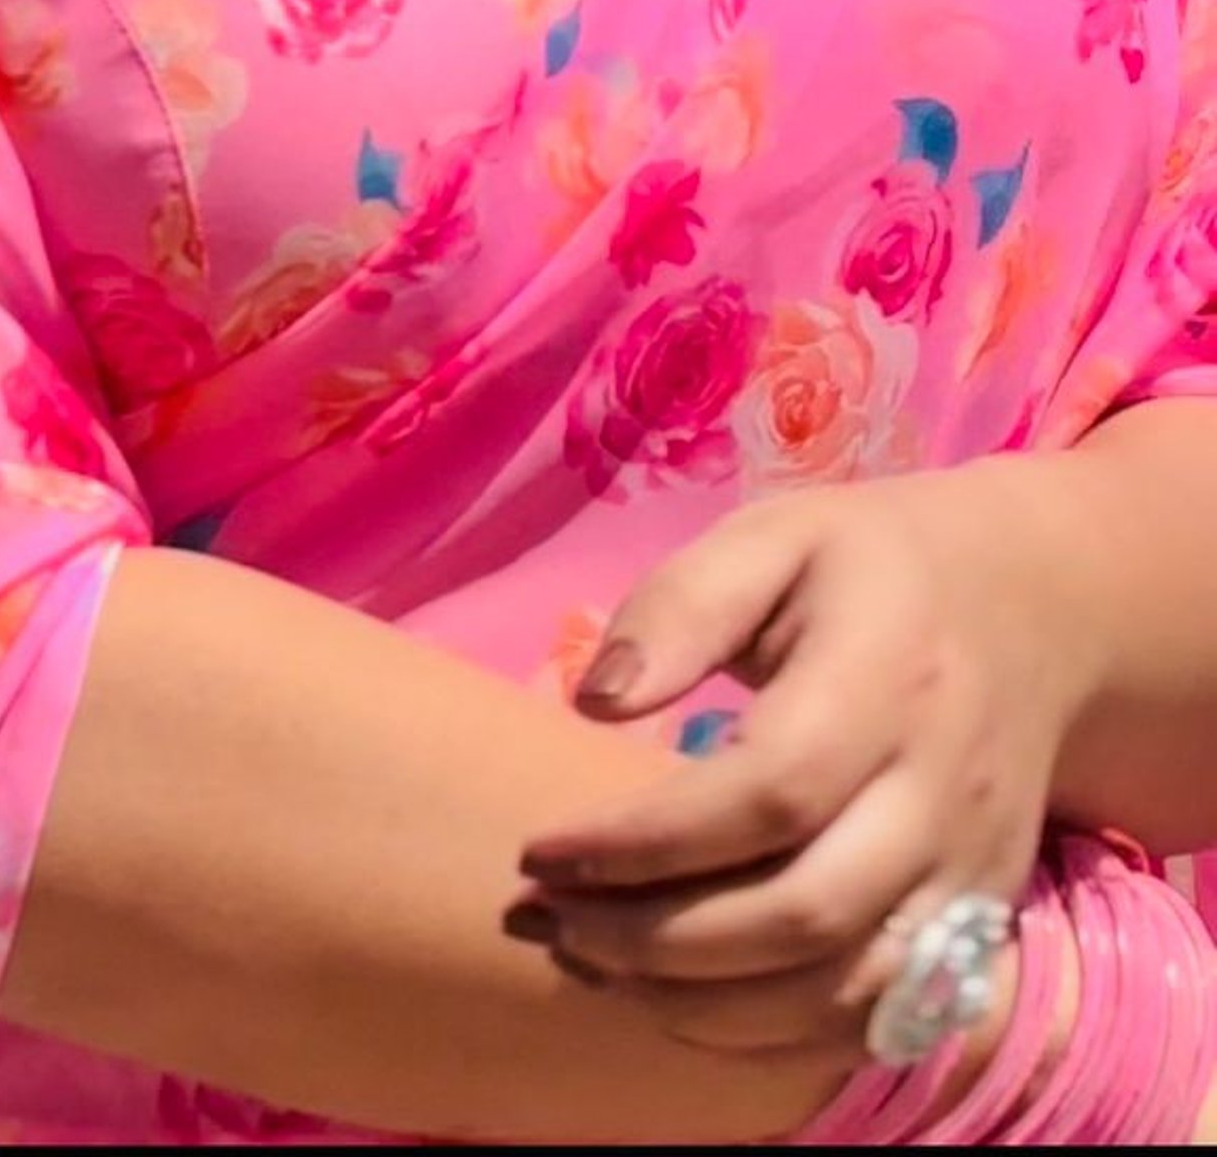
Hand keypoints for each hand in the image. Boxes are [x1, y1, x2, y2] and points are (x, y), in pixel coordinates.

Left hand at [509, 460, 1112, 1058]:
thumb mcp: (774, 537)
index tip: (540, 851)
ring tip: (586, 959)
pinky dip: (763, 1036)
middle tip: (545, 916)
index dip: (644, 842)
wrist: (1033, 615)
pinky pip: (867, 1025)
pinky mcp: (975, 933)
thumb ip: (680, 606)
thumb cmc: (873, 568)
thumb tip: (594, 702)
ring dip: (694, 1002)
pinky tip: (672, 997)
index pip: (766, 793)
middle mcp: (940, 796)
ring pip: (834, 993)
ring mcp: (967, 880)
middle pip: (801, 914)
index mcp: (889, 679)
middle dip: (653, 939)